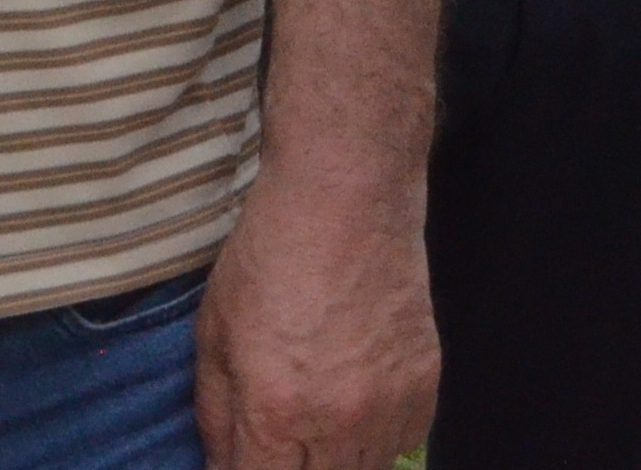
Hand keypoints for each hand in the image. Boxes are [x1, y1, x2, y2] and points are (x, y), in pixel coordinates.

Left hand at [194, 195, 438, 469]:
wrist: (346, 198)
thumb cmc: (269, 256)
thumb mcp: (215, 334)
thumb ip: (216, 415)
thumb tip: (223, 465)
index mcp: (274, 412)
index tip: (247, 458)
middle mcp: (336, 422)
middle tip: (282, 440)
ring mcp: (388, 406)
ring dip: (337, 462)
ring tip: (318, 420)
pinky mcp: (425, 384)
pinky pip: (404, 443)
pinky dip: (380, 438)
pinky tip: (358, 404)